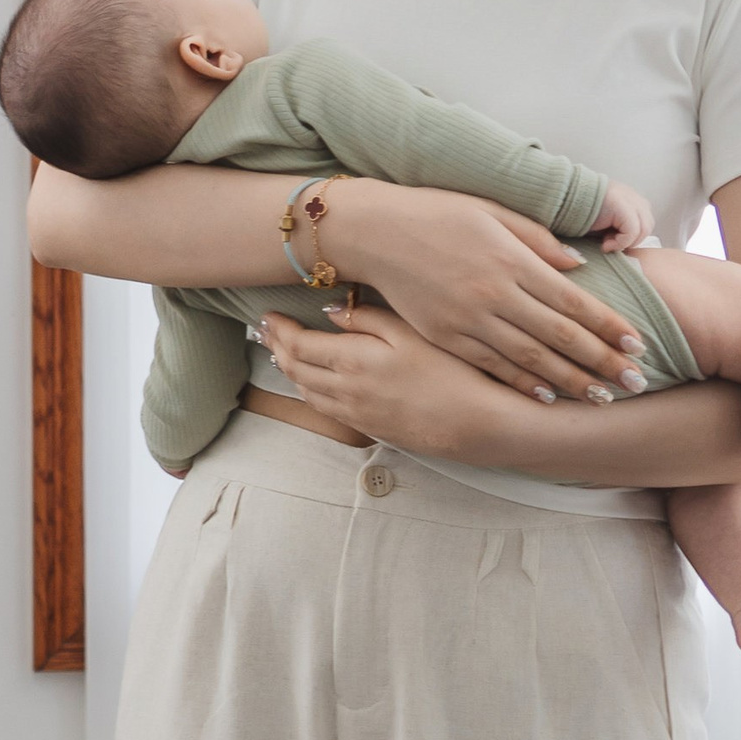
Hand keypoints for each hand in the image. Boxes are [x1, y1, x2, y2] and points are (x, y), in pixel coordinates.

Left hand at [256, 302, 494, 451]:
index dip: (279, 330)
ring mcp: (355, 412)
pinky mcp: (369, 427)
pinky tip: (310, 384)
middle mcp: (345, 390)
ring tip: (279, 354)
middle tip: (264, 332)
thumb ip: (366, 319)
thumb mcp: (411, 331)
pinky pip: (325, 409)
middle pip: (295, 369)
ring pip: (307, 392)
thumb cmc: (451, 370)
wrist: (476, 423)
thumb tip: (329, 312)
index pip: (299, 344)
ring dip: (289, 371)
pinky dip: (308, 392)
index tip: (267, 316)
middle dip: (276, 348)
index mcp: (352, 360)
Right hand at [319, 180, 645, 398]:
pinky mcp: (445, 336)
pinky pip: (492, 366)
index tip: (638, 345)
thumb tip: (579, 266)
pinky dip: (522, 383)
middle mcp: (495, 295)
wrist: (375, 232)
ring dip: (570, 381)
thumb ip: (538, 239)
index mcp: (512, 260)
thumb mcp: (492, 211)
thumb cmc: (437, 212)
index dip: (609, 326)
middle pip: (560, 337)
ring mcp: (469, 320)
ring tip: (602, 397)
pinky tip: (548, 396)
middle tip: (635, 382)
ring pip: (530, 359)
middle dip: (602, 362)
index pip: (574, 301)